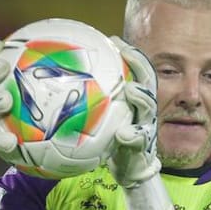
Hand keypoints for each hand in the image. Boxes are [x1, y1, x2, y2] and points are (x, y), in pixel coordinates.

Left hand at [106, 36, 159, 187]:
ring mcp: (146, 127)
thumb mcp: (103, 120)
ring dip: (141, 98)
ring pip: (149, 108)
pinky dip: (133, 136)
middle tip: (127, 53)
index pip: (135, 71)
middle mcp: (143, 110)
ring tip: (131, 90)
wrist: (131, 169)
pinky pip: (140, 139)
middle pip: (148, 82)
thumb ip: (92, 103)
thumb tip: (62, 83)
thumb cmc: (112, 141)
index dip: (128, 54)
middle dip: (139, 66)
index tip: (113, 40)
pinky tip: (124, 134)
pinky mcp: (143, 146)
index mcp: (134, 101)